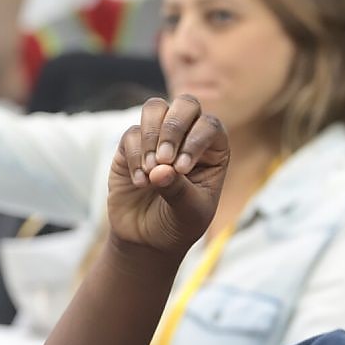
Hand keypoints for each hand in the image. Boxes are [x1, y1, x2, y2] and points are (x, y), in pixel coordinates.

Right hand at [107, 96, 229, 257]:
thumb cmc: (180, 224)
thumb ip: (179, 191)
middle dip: (173, 128)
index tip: (182, 169)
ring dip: (151, 137)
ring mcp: (159, 138)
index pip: (210, 125)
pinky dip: (134, 157)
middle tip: (164, 160)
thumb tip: (161, 170)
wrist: (149, 239)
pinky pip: (131, 134)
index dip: (196, 140)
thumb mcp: (189, 213)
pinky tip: (140, 182)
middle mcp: (189, 136)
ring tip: (151, 171)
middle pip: (185, 104)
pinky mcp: (132, 146)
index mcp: (213, 150)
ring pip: (155, 108)